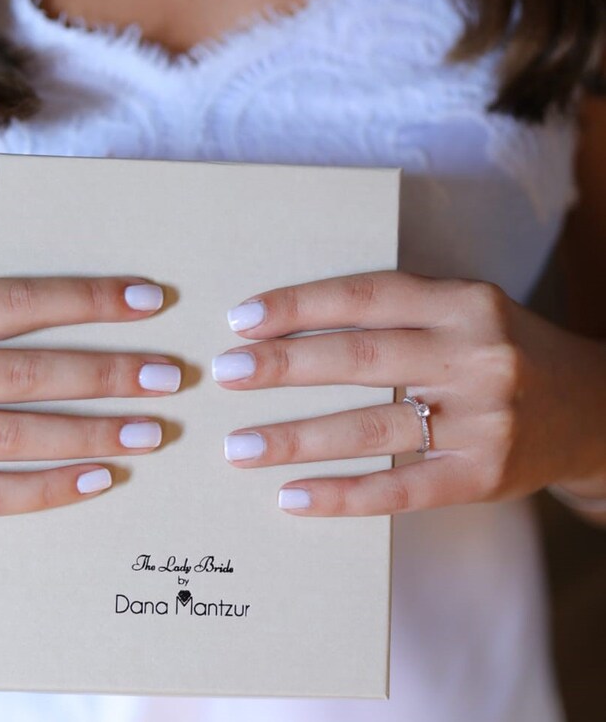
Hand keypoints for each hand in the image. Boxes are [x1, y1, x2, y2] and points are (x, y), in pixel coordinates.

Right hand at [0, 276, 179, 519]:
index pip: (18, 301)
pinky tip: (100, 479)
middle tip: (169, 377)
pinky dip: (51, 489)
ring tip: (151, 432)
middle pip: (29, 372)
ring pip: (16, 435)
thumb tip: (87, 333)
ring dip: (94, 434)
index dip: (87, 298)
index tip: (150, 300)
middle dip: (108, 374)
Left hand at [211, 271, 605, 516]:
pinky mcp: (482, 476)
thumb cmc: (501, 351)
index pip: (367, 296)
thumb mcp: (461, 311)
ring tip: (239, 446)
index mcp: (465, 302)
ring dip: (295, 438)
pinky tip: (292, 497)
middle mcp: (477, 355)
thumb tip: (291, 328)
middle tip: (225, 375)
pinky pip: (400, 489)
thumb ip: (395, 313)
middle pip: (360, 359)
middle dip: (283, 368)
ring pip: (371, 428)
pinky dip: (342, 495)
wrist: (587, 410)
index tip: (242, 321)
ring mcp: (483, 421)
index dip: (300, 306)